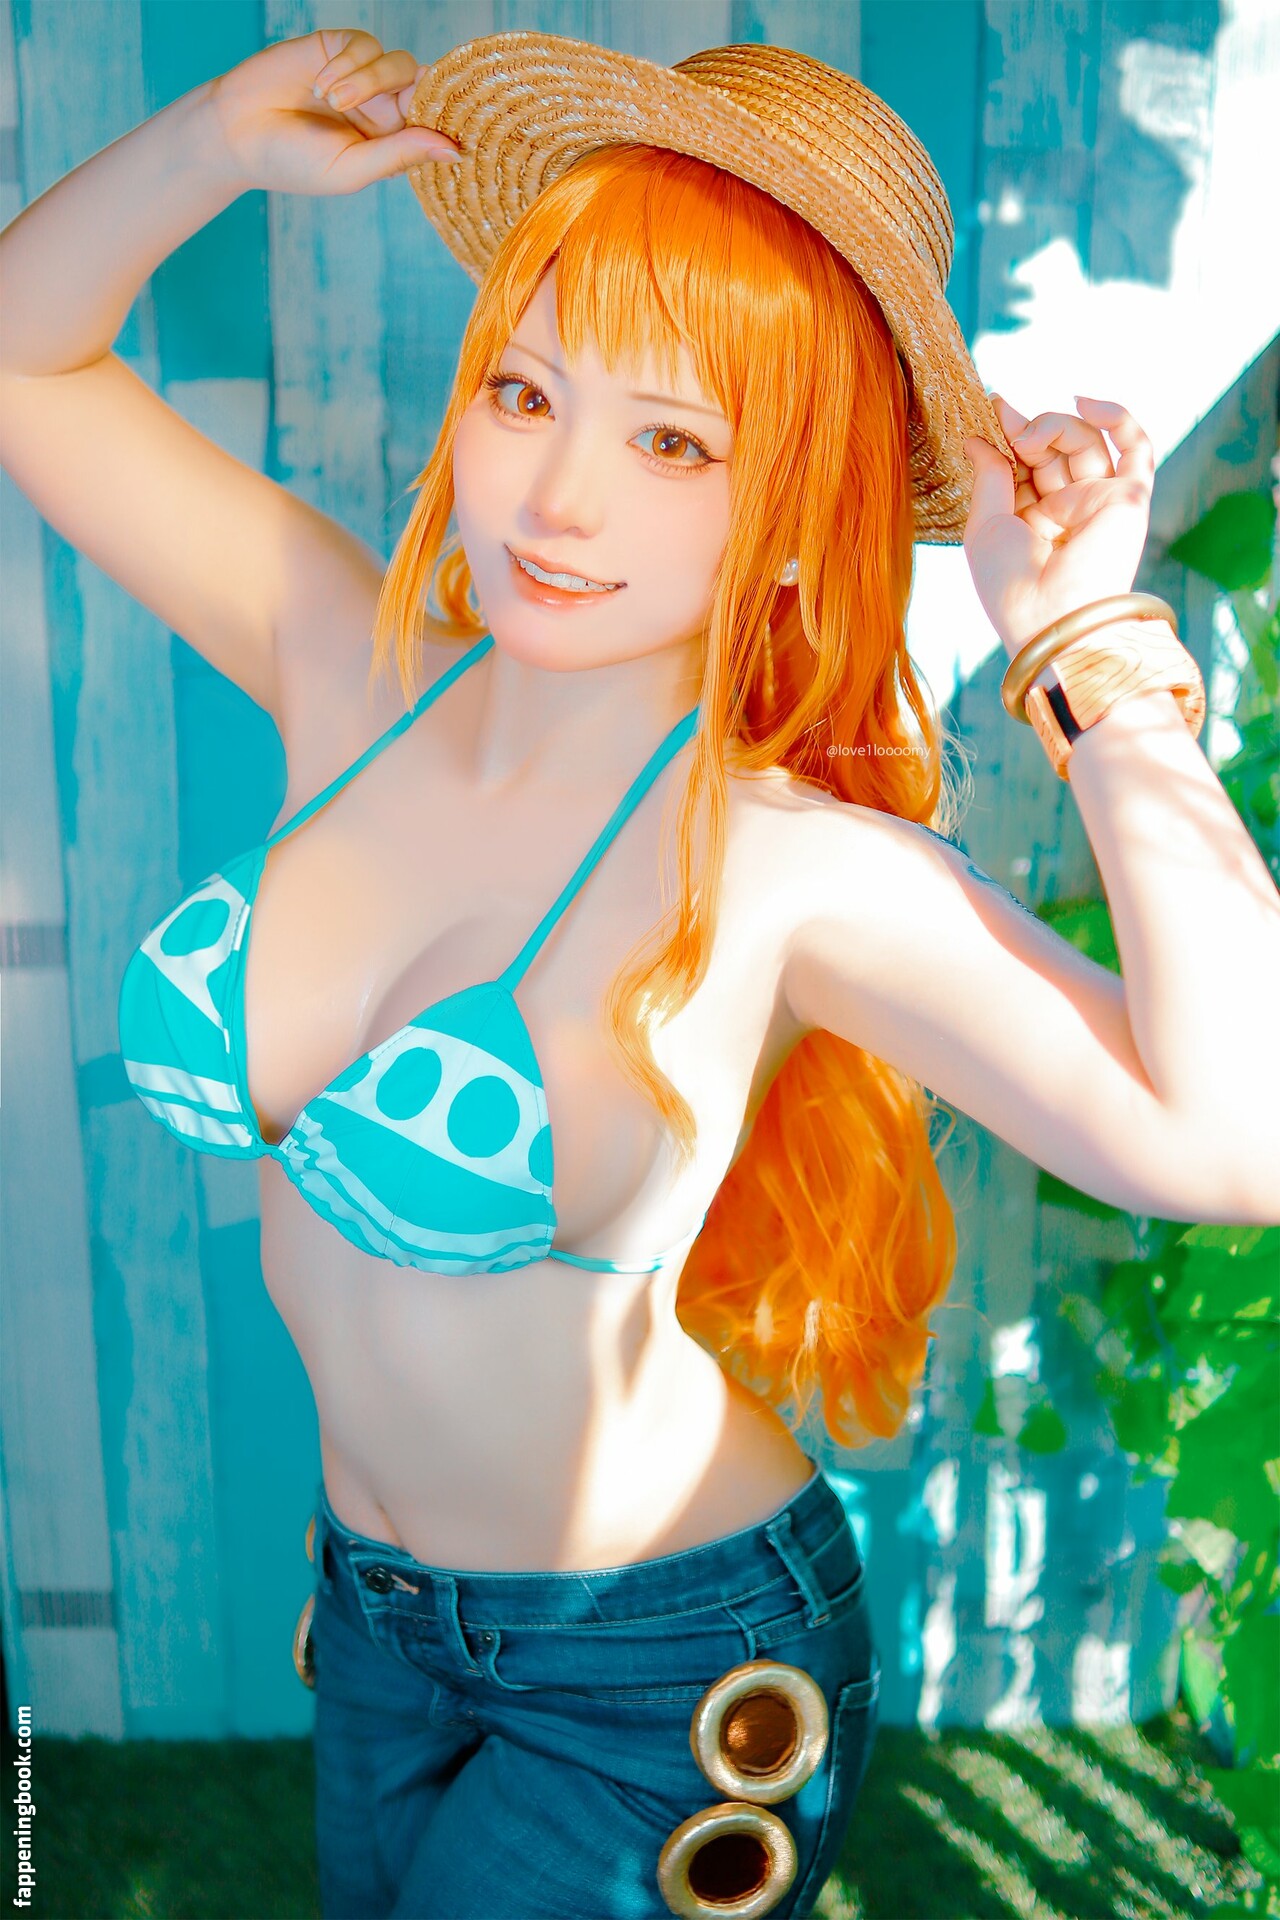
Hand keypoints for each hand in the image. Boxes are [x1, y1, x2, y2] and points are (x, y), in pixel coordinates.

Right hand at [207, 27, 458, 197]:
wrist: (237, 132)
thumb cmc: (293, 163)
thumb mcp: (352, 169)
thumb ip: (400, 155)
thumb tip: (453, 150)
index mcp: (393, 144)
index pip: (435, 127)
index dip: (447, 123)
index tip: (455, 130)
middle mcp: (384, 109)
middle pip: (423, 90)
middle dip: (410, 97)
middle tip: (387, 110)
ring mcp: (364, 77)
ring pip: (397, 64)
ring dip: (369, 80)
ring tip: (332, 100)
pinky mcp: (339, 48)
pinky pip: (365, 45)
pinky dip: (348, 64)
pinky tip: (322, 85)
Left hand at [962, 395, 1156, 657]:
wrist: (1051, 616)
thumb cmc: (1010, 584)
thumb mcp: (983, 525)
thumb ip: (987, 477)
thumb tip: (978, 438)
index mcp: (1030, 521)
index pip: (1025, 464)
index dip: (1011, 431)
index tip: (995, 402)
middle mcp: (1066, 511)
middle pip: (1054, 449)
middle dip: (1031, 428)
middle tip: (1010, 423)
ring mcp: (1099, 502)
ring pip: (1085, 442)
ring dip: (1056, 427)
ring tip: (1029, 440)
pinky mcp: (1129, 499)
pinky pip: (1136, 448)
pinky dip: (1118, 419)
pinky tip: (1087, 402)